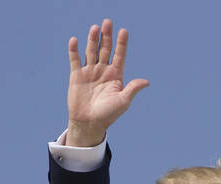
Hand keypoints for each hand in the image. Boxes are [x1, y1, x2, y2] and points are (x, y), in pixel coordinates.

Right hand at [65, 19, 149, 146]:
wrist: (89, 123)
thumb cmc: (108, 114)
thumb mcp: (123, 101)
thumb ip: (132, 89)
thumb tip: (146, 82)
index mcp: (116, 76)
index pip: (120, 55)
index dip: (122, 44)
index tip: (124, 31)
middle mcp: (103, 71)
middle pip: (105, 49)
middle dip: (107, 36)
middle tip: (108, 22)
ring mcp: (90, 72)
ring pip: (91, 51)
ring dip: (92, 40)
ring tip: (95, 28)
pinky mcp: (77, 76)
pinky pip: (75, 60)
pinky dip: (74, 50)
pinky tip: (75, 40)